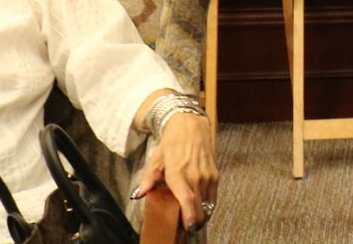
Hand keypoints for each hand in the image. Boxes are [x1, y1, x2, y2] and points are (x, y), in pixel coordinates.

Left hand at [132, 112, 217, 228]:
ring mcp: (207, 175)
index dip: (190, 217)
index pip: (187, 200)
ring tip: (193, 219)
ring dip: (201, 214)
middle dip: (194, 221)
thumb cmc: (172, 143)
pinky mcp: (215, 174)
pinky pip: (213, 196)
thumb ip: (148, 179)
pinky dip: (208, 205)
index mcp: (178, 173)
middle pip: (199, 207)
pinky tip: (200, 207)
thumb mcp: (156, 159)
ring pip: (208, 204)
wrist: (190, 125)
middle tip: (186, 228)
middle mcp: (195, 175)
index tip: (188, 228)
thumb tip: (138, 194)